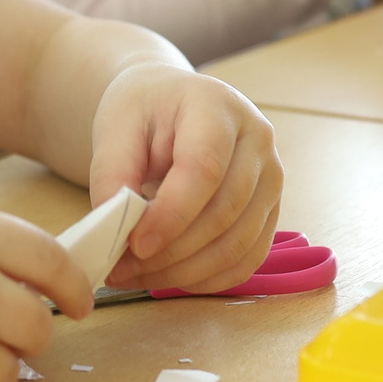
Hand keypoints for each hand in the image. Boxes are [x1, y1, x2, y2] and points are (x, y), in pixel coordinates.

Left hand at [87, 63, 281, 293]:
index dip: (171, 214)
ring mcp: (270, 176)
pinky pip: (247, 259)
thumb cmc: (144, 111)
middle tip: (121, 269)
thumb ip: (112, 172)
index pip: (205, 168)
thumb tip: (113, 226)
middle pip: (224, 212)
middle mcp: (256, 140)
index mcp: (216, 106)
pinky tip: (169, 278)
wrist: (170, 103)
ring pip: (238, 244)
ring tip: (137, 276)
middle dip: (171, 252)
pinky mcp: (269, 209)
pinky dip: (208, 278)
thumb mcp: (115, 126)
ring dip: (185, 272)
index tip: (134, 245)